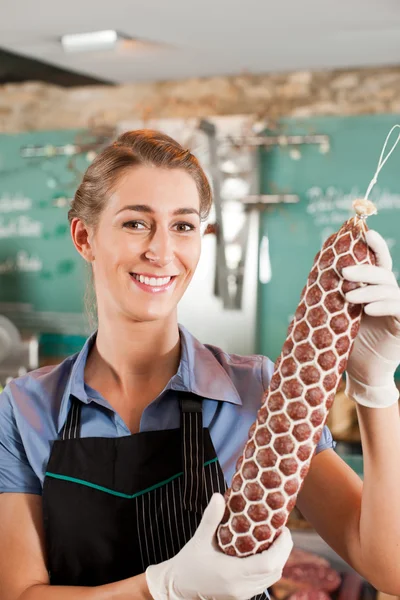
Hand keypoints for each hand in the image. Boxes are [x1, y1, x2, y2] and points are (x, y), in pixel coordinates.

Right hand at [145, 493, 292, 599]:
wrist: (177, 587)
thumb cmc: (188, 563)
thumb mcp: (199, 539)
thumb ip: (211, 518)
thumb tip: (219, 496)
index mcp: (233, 574)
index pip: (268, 563)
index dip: (281, 546)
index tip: (283, 528)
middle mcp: (241, 587)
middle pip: (275, 570)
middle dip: (284, 550)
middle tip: (282, 530)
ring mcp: (243, 593)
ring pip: (272, 578)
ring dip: (279, 559)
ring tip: (276, 538)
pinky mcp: (241, 595)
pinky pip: (264, 582)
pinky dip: (270, 567)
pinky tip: (265, 552)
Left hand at [343, 229, 399, 407]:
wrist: (361, 373)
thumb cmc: (347, 343)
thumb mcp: (337, 315)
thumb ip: (335, 294)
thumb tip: (318, 269)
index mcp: (373, 288)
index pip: (377, 262)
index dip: (374, 245)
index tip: (364, 232)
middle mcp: (388, 295)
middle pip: (382, 272)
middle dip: (364, 268)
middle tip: (344, 272)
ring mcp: (398, 309)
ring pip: (389, 288)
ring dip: (368, 289)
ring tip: (349, 296)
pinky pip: (399, 307)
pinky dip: (384, 305)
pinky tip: (369, 309)